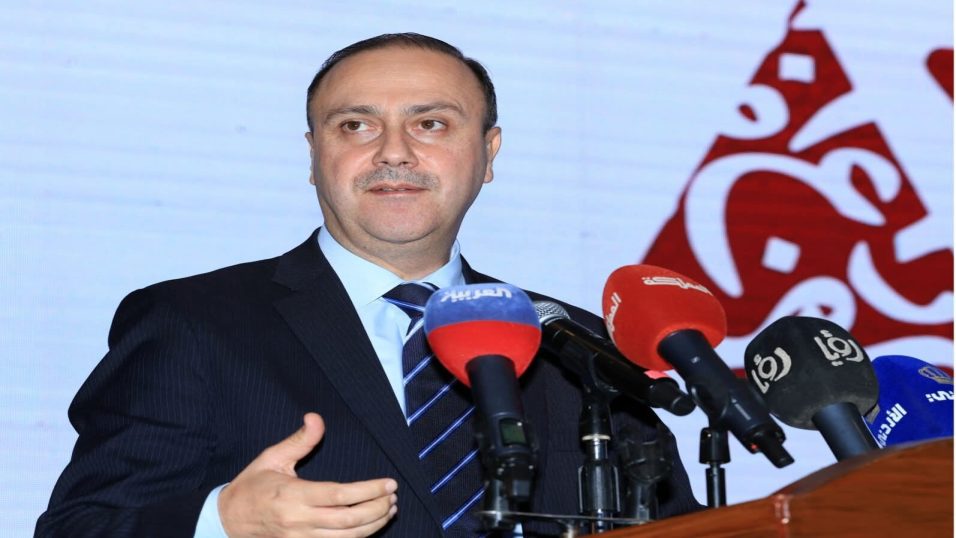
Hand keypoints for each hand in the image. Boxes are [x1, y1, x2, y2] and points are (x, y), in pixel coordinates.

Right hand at [218, 413, 397, 536]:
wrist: (227, 520)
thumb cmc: (252, 485)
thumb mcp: (272, 457)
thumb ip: (299, 440)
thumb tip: (316, 418)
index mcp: (293, 496)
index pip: (340, 495)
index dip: (368, 491)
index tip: (389, 484)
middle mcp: (299, 521)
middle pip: (348, 521)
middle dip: (377, 509)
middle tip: (393, 497)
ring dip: (372, 526)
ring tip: (388, 510)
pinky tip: (369, 526)